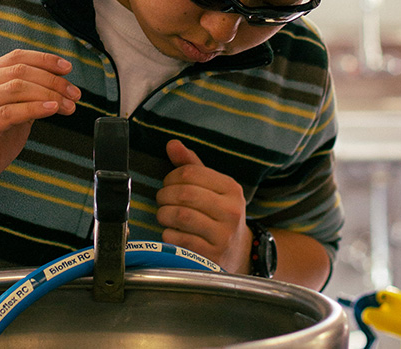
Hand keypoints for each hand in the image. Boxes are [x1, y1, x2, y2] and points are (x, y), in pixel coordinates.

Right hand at [0, 49, 80, 199]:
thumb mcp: (13, 116)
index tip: (67, 68)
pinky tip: (51, 110)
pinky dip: (34, 108)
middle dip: (52, 80)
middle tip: (74, 93)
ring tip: (68, 105)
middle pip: (19, 71)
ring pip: (16, 88)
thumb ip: (28, 100)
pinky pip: (9, 112)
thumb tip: (58, 87)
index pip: (15, 58)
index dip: (44, 60)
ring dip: (49, 94)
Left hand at [156, 139, 251, 273]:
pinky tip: (171, 232)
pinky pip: (179, 239)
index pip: (191, 173)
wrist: (239, 252)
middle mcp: (231, 211)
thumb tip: (172, 144)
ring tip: (164, 215)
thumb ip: (191, 165)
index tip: (168, 184)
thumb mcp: (212, 188)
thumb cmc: (219, 214)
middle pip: (185, 194)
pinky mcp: (212, 256)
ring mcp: (223, 235)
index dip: (171, 177)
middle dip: (165, 195)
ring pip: (181, 216)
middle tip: (162, 200)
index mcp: (231, 189)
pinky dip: (168, 234)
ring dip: (164, 214)